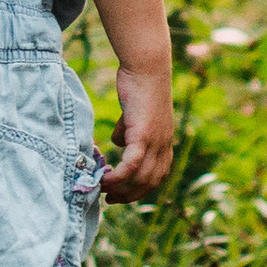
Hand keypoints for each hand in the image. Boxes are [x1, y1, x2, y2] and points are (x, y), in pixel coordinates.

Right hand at [101, 60, 174, 200]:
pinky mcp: (144, 135)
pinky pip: (132, 165)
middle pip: (149, 183)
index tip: (123, 194)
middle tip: (110, 199)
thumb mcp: (134, 113)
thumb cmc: (139, 85)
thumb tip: (119, 142)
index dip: (141, 189)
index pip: (157, 176)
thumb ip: (128, 130)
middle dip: (129, 195)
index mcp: (164, 142)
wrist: (147, 66)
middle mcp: (164, 145)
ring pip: (140, 178)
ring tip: (102, 188)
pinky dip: (119, 177)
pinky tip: (105, 179)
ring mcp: (156, 141)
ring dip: (121, 189)